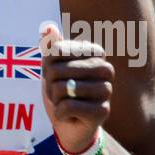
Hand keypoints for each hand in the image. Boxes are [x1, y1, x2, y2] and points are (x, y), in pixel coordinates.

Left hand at [39, 21, 113, 154]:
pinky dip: (60, 114)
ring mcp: (106, 90)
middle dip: (50, 86)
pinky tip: (70, 116)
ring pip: (61, 89)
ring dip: (56, 101)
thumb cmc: (62, 92)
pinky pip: (67, 106)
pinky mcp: (103, 111)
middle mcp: (105, 69)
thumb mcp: (52, 67)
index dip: (48, 67)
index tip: (58, 77)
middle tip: (61, 94)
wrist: (71, 126)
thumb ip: (51, 47)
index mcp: (96, 52)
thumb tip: (47, 28)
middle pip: (57, 70)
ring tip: (66, 104)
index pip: (56, 50)